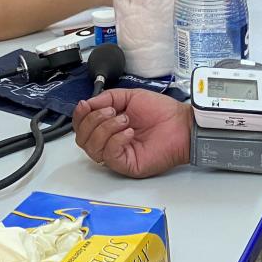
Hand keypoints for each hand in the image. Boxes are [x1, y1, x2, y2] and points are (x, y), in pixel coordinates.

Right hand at [73, 90, 192, 177]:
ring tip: (124, 120)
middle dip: (92, 121)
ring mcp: (118, 155)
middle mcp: (110, 142)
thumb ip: (107, 98)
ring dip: (105, 129)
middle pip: (82, 139)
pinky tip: (129, 132)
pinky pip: (109, 155)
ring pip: (92, 148)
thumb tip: (88, 103)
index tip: (85, 105)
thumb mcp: (130, 97)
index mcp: (108, 126)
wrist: (181, 124)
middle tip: (111, 111)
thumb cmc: (162, 112)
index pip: (82, 126)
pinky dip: (116, 140)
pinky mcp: (127, 165)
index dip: (80, 116)